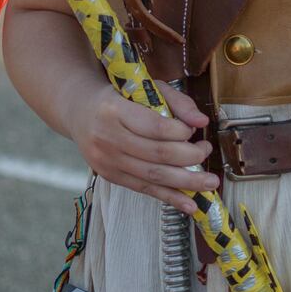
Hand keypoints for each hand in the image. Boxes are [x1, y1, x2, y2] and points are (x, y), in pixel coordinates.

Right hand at [67, 79, 218, 214]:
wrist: (80, 111)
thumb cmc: (119, 96)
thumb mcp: (146, 88)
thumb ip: (176, 101)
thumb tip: (202, 121)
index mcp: (114, 110)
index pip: (155, 127)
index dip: (181, 132)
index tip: (195, 130)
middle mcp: (107, 138)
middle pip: (157, 154)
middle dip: (190, 157)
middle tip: (206, 151)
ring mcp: (107, 161)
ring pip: (153, 176)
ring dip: (186, 182)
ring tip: (210, 182)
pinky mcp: (110, 177)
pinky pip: (144, 189)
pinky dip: (169, 197)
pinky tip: (190, 204)